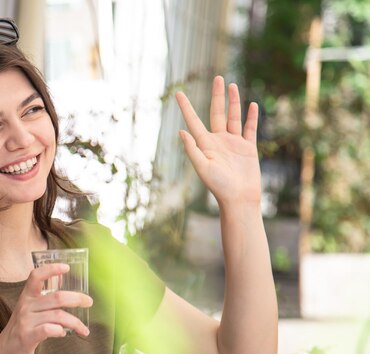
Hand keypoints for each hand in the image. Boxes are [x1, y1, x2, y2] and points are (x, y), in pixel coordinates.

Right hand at [0, 263, 92, 353]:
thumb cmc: (22, 331)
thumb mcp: (30, 311)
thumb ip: (44, 301)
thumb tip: (64, 286)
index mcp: (27, 297)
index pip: (36, 276)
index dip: (51, 269)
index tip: (66, 267)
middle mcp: (25, 306)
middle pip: (56, 297)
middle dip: (76, 298)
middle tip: (89, 302)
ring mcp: (25, 321)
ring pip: (57, 315)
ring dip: (75, 322)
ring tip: (83, 329)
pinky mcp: (27, 337)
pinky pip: (48, 329)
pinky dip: (60, 331)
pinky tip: (63, 334)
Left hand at [175, 76, 260, 206]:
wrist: (239, 198)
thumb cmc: (218, 186)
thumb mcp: (203, 168)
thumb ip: (192, 149)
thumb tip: (181, 131)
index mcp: (205, 144)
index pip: (194, 121)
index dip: (186, 107)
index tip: (179, 93)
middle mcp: (218, 141)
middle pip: (217, 113)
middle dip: (217, 95)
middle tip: (218, 77)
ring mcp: (234, 143)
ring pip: (233, 117)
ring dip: (233, 102)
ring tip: (232, 85)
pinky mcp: (248, 148)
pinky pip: (249, 129)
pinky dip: (251, 117)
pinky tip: (252, 105)